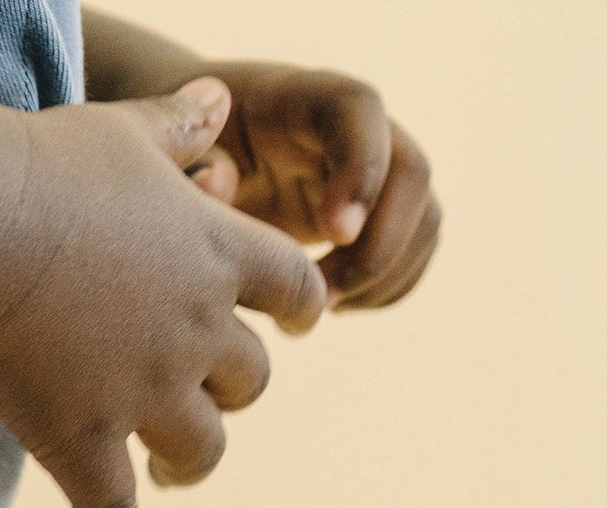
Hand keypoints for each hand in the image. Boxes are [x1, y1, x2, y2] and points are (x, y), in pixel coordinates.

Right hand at [0, 78, 325, 507]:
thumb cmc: (45, 169)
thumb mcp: (123, 130)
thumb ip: (178, 126)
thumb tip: (219, 102)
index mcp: (218, 256)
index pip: (295, 289)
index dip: (300, 309)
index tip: (298, 326)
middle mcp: (196, 334)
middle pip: (251, 382)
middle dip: (233, 388)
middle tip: (203, 398)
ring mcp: (142, 396)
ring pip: (201, 452)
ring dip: (189, 463)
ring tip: (165, 474)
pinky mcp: (82, 443)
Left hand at [189, 62, 439, 309]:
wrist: (205, 162)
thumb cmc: (190, 158)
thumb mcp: (182, 156)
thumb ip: (195, 164)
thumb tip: (217, 185)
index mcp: (306, 100)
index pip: (360, 112)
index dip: (361, 170)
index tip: (335, 232)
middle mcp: (358, 131)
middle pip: (411, 173)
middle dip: (376, 247)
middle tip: (317, 298)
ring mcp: (379, 172)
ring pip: (424, 220)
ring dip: (380, 277)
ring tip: (316, 307)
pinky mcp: (382, 213)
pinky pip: (415, 253)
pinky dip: (384, 291)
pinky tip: (330, 304)